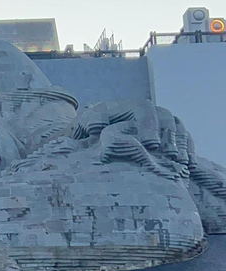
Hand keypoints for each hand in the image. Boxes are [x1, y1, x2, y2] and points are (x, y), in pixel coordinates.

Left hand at [69, 99, 193, 179]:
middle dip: (170, 136)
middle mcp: (144, 111)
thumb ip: (88, 124)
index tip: (152, 145)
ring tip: (181, 162)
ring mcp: (156, 121)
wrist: (90, 137)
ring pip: (177, 126)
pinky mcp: (165, 134)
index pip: (143, 109)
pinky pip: (183, 137)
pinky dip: (187, 148)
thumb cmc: (86, 133)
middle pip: (165, 117)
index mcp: (125, 106)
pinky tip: (188, 164)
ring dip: (181, 143)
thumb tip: (96, 127)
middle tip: (170, 156)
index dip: (150, 125)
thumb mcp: (82, 126)